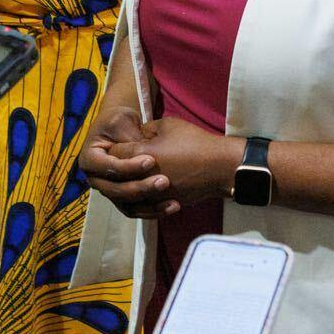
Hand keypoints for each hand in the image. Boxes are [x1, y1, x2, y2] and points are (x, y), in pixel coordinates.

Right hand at [79, 103, 176, 219]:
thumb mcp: (122, 123)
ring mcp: (109, 191)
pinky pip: (137, 210)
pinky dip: (154, 211)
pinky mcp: (123, 199)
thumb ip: (129, 140)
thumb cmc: (120, 122)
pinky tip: (173, 206)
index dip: (129, 167)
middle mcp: (96, 179)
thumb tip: (141, 154)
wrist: (122, 130)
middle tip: (164, 181)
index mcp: (89, 160)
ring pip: (128, 205)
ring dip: (150, 205)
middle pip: (117, 190)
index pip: (108, 168)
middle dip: (141, 188)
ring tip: (173, 202)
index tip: (151, 161)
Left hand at [114, 116, 238, 204]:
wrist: (219, 166)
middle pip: (116, 176)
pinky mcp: (163, 204)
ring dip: (127, 187)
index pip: (113, 152)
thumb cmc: (194, 142)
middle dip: (117, 168)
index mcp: (139, 153)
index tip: (119, 143)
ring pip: (126, 196)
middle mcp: (141, 176)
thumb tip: (137, 135)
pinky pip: (144, 208)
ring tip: (132, 178)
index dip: (115, 147)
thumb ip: (146, 129)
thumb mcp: (167, 125)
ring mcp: (152, 193)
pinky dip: (142, 200)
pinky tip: (147, 192)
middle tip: (123, 160)